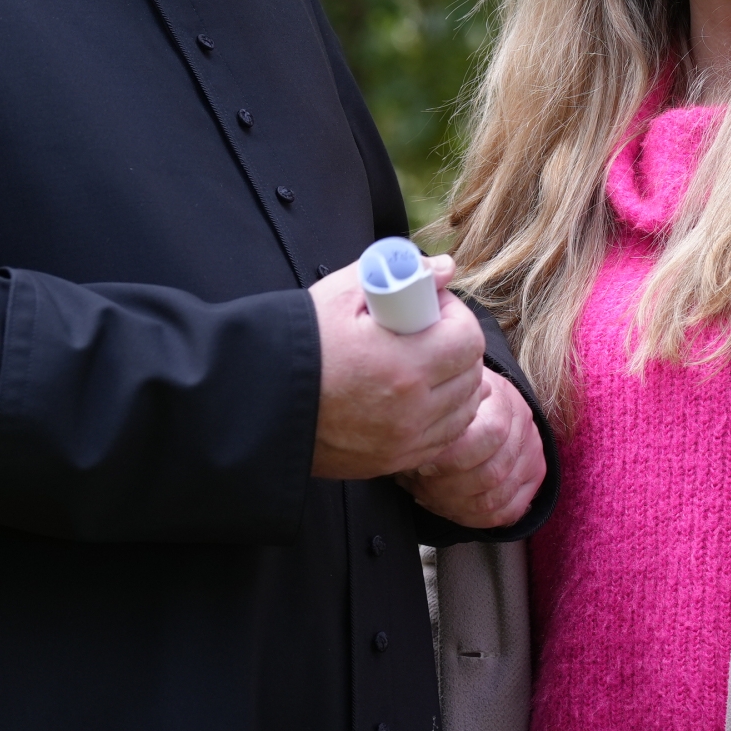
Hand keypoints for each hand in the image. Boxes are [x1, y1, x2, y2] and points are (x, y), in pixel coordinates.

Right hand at [311, 254, 487, 480]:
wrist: (259, 402)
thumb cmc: (300, 344)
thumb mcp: (342, 295)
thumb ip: (401, 275)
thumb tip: (446, 268)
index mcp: (403, 366)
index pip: (468, 339)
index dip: (456, 316)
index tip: (433, 308)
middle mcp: (412, 410)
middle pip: (470, 375)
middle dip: (458, 348)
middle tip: (430, 333)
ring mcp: (404, 442)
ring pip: (462, 410)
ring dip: (455, 384)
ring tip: (426, 365)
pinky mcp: (392, 462)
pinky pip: (442, 439)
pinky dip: (441, 416)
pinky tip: (419, 397)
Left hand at [397, 367, 547, 530]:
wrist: (481, 398)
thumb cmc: (452, 401)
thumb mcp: (441, 397)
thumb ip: (433, 420)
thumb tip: (416, 455)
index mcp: (501, 399)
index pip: (491, 434)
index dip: (454, 457)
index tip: (421, 464)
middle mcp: (523, 425)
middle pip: (492, 473)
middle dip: (448, 488)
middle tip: (419, 487)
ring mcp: (532, 451)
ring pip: (496, 496)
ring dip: (456, 505)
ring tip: (428, 497)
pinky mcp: (535, 474)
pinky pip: (509, 510)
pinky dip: (477, 518)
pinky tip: (452, 510)